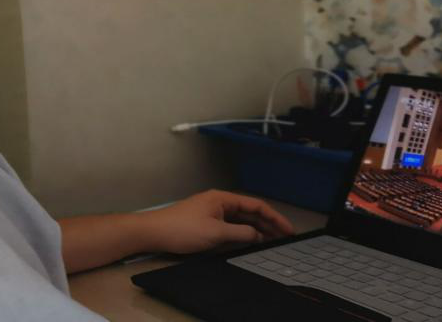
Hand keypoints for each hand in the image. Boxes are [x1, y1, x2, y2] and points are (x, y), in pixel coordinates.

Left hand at [140, 189, 295, 254]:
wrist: (153, 233)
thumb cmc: (182, 229)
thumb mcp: (216, 233)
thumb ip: (240, 233)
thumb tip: (257, 235)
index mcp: (223, 198)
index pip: (256, 205)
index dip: (274, 217)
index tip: (288, 229)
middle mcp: (219, 202)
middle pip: (250, 212)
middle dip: (268, 224)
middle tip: (284, 238)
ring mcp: (212, 212)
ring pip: (241, 220)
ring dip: (256, 230)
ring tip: (272, 241)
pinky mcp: (206, 223)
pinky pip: (230, 226)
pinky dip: (242, 233)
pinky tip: (249, 242)